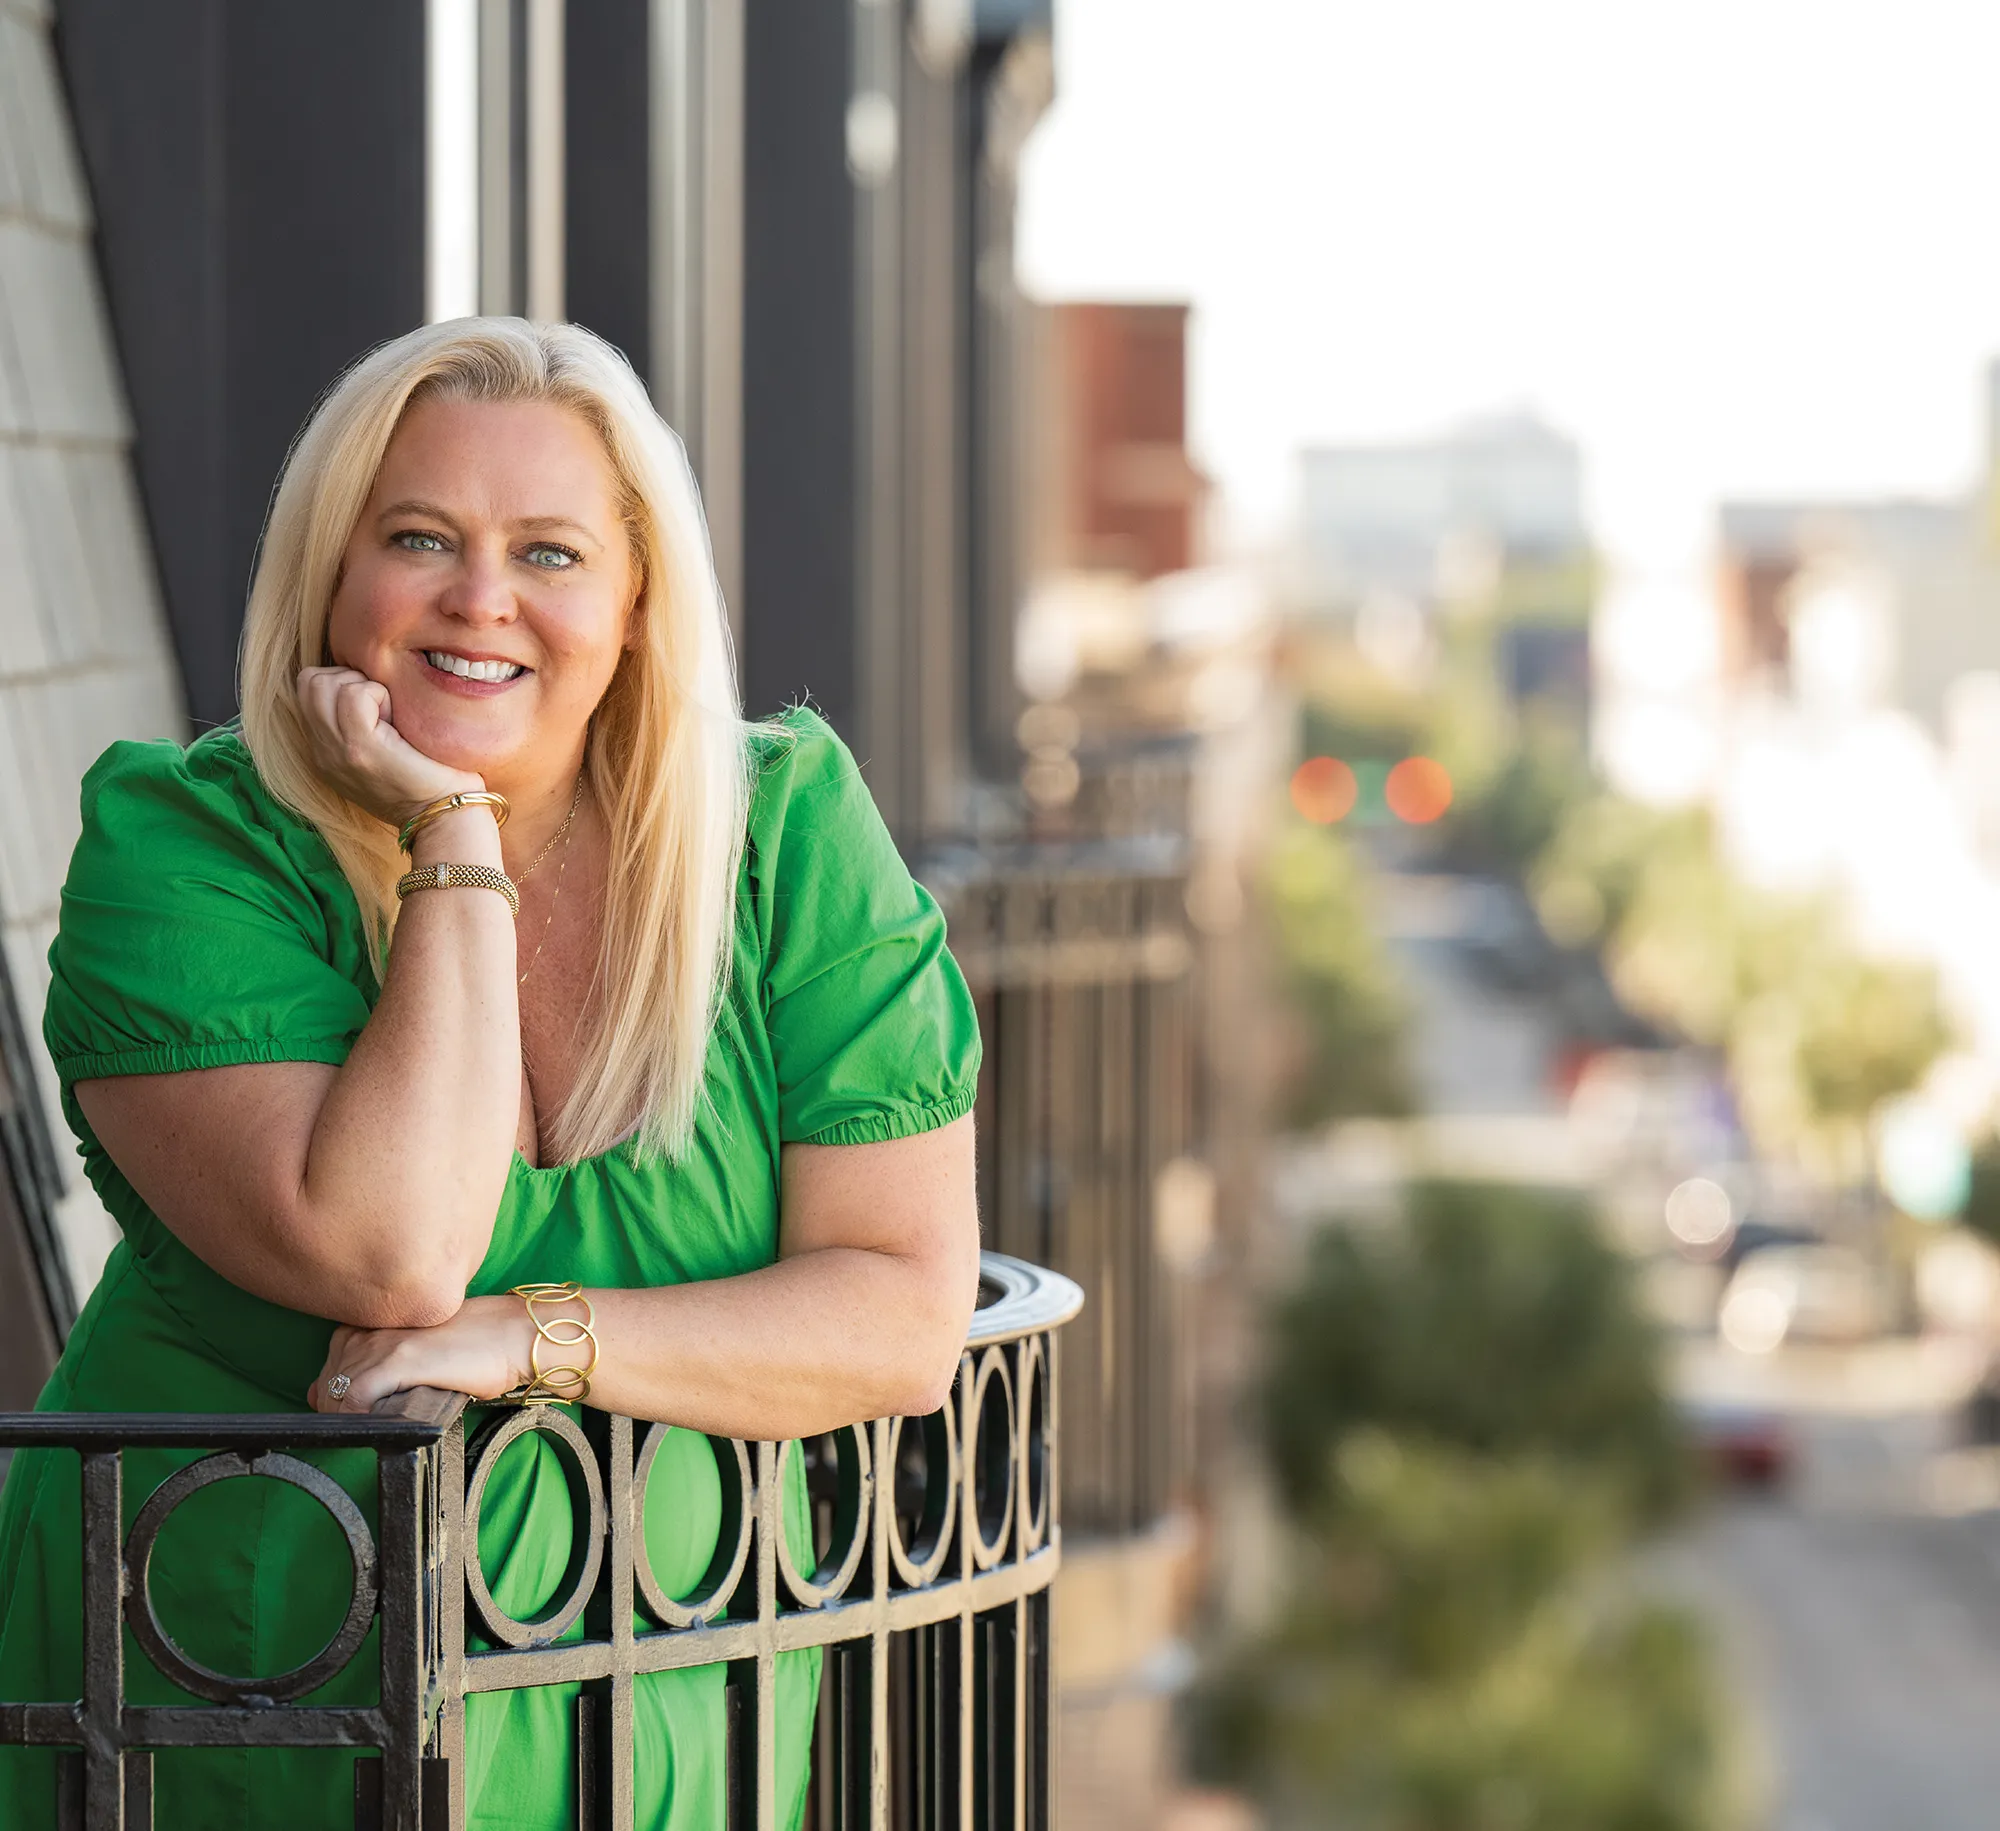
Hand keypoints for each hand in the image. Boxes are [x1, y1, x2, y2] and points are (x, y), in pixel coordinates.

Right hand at [296, 666, 483, 829]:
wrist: (443, 818)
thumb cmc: (429, 780)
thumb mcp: (382, 752)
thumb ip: (362, 724)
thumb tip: (369, 681)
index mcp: (326, 751)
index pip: (309, 689)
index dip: (344, 682)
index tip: (377, 707)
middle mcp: (322, 752)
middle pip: (309, 681)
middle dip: (347, 677)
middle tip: (382, 706)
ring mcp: (336, 751)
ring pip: (323, 684)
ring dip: (362, 686)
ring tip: (388, 714)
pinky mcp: (360, 749)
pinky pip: (355, 696)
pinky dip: (379, 694)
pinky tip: (397, 719)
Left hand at [308, 1297, 532, 1412]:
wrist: (513, 1335)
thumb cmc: (474, 1346)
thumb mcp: (414, 1350)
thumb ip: (370, 1365)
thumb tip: (321, 1392)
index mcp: (374, 1319)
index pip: (330, 1366)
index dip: (340, 1396)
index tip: (363, 1411)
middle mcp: (371, 1327)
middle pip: (328, 1382)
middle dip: (342, 1410)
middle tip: (380, 1419)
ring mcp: (383, 1342)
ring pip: (336, 1391)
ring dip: (352, 1416)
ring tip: (386, 1420)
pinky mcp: (399, 1359)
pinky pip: (354, 1396)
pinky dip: (358, 1416)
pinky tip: (382, 1420)